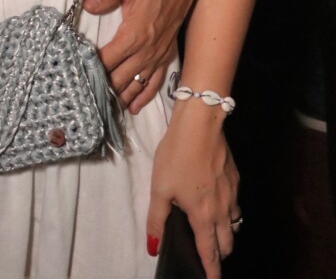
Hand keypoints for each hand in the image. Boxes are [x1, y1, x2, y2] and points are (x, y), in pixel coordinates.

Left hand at [85, 0, 199, 112]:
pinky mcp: (165, 56)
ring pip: (135, 84)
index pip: (108, 59)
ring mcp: (157, 55)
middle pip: (119, 77)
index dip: (91, 68)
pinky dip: (142, 97)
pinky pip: (154, 83)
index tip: (75, 74)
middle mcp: (147, 50)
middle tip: (82, 95)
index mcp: (135, 33)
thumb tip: (87, 4)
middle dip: (101, 87)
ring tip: (101, 107)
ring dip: (119, 96)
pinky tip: (131, 107)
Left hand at [148, 104, 239, 278]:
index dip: (211, 272)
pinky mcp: (235, 178)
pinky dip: (228, 213)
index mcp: (203, 216)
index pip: (210, 253)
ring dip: (225, 234)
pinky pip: (235, 205)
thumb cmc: (176, 156)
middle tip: (209, 258)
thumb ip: (156, 219)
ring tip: (213, 234)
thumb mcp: (159, 188)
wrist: (201, 125)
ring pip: (234, 224)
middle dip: (219, 255)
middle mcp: (223, 210)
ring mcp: (232, 193)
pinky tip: (216, 203)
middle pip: (227, 243)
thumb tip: (154, 247)